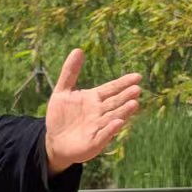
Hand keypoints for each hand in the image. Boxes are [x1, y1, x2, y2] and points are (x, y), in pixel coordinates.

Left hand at [45, 50, 141, 172]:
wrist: (54, 140)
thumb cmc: (61, 116)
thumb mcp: (62, 91)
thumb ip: (70, 72)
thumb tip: (78, 49)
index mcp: (94, 99)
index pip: (111, 89)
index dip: (123, 83)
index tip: (137, 76)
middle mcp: (100, 112)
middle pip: (115, 103)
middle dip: (125, 96)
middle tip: (137, 89)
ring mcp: (99, 127)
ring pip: (113, 117)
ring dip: (123, 111)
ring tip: (134, 103)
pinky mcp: (94, 142)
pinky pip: (104, 135)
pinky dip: (111, 130)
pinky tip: (118, 122)